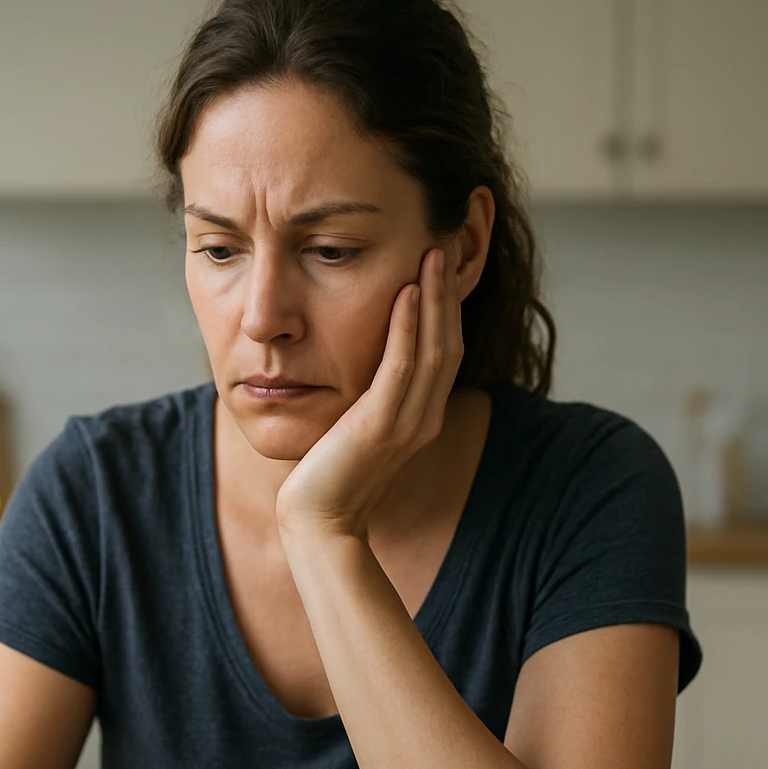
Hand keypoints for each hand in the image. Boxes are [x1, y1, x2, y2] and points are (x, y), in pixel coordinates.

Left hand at [275, 246, 463, 539]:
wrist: (318, 524)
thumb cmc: (327, 479)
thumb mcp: (355, 430)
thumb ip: (369, 400)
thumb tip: (359, 365)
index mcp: (420, 418)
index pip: (443, 352)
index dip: (446, 308)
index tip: (440, 265)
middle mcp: (423, 418)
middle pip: (447, 343)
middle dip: (448, 293)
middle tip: (446, 244)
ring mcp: (407, 423)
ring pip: (432, 349)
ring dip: (434, 299)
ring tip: (432, 254)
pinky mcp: (381, 427)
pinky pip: (401, 368)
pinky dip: (407, 328)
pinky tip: (406, 293)